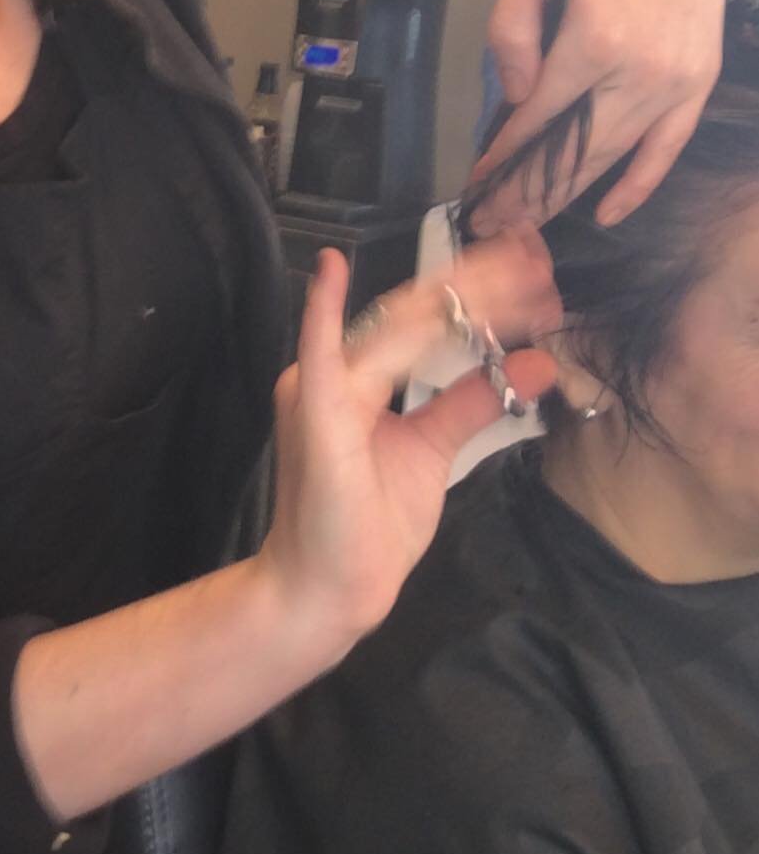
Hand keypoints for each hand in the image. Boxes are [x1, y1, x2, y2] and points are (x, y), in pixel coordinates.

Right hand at [257, 230, 561, 654]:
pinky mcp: (313, 412)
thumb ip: (470, 403)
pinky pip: (318, 356)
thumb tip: (533, 365)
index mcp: (361, 374)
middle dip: (481, 285)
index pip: (425, 319)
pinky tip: (331, 270)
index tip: (535, 275)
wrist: (326, 589)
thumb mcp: (432, 451)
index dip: (479, 292)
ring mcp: (322, 386)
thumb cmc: (367, 526)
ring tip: (519, 276)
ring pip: (395, 325)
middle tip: (540, 264)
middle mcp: (338, 368)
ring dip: (458, 298)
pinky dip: (321, 311)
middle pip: (415, 311)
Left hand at [473, 0, 739, 230]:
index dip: (504, 157)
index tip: (475, 187)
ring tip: (526, 227)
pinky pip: (667, 148)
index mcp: (594, 41)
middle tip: (490, 226)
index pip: (537, 118)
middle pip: (574, 151)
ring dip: (568, 196)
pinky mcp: (698, 83)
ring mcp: (676, 83)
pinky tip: (606, 214)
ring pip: (613, 156)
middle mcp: (641, 72)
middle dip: (528, 193)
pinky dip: (638, 184)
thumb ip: (512, 26)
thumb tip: (515, 95)